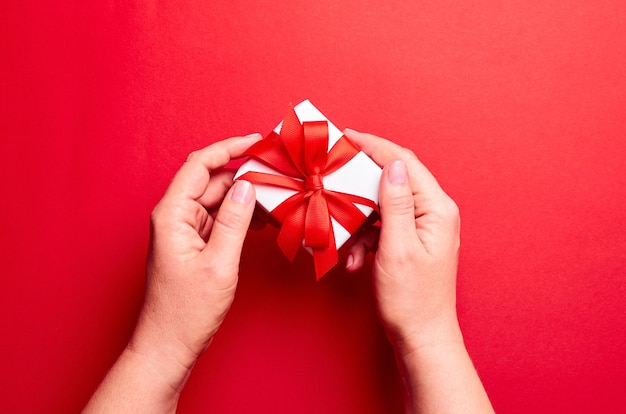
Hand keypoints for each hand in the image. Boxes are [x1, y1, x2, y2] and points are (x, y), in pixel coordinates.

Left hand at [130, 133, 259, 381]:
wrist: (169, 345)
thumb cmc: (186, 311)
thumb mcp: (218, 264)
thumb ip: (234, 221)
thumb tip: (248, 186)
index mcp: (172, 214)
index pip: (200, 165)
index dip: (229, 148)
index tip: (256, 140)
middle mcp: (175, 216)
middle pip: (212, 181)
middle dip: (244, 174)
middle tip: (277, 172)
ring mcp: (185, 230)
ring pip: (218, 200)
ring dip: (245, 197)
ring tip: (276, 197)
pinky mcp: (195, 243)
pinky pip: (220, 219)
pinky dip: (240, 216)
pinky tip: (263, 220)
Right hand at [343, 129, 461, 352]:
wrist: (420, 336)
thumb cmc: (412, 299)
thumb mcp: (398, 248)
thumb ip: (395, 203)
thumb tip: (391, 164)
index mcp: (437, 209)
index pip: (404, 163)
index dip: (374, 146)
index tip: (347, 136)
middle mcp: (434, 212)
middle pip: (392, 180)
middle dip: (360, 183)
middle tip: (334, 177)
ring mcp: (422, 227)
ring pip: (382, 206)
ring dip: (359, 221)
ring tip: (348, 245)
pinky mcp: (410, 241)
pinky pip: (382, 227)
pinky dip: (365, 238)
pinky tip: (356, 260)